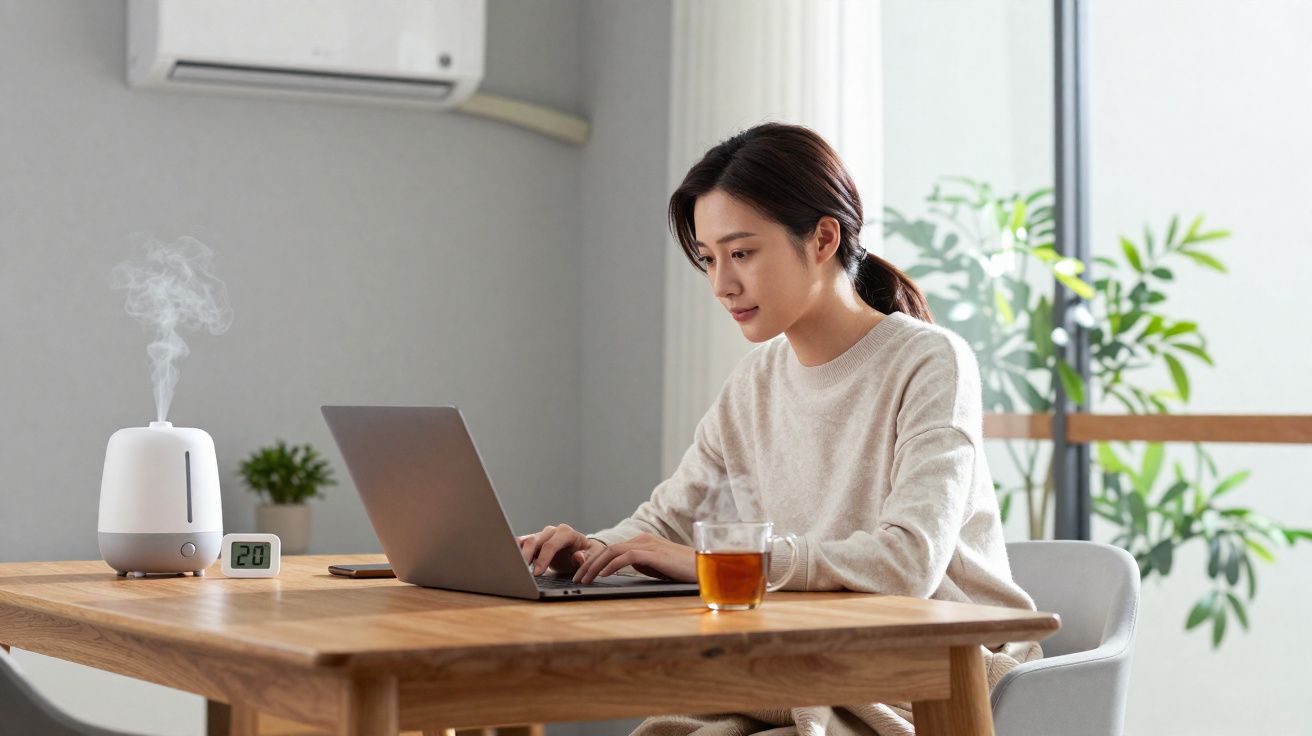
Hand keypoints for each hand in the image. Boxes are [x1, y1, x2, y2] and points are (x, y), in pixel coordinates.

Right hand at [517, 524, 599, 575]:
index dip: (543, 559)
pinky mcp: (534, 542)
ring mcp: (541, 535)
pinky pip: (521, 544)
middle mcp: (552, 531)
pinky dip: (515, 552)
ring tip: (514, 567)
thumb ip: (586, 557)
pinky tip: (512, 562)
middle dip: (526, 557)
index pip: (551, 545)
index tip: (538, 573)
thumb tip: (579, 557)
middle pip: (534, 540)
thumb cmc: (586, 555)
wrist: (582, 551)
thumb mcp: (591, 557)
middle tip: (521, 572)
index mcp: (566, 533)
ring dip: (518, 554)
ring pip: (525, 541)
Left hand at [572, 532, 696, 583]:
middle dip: (589, 563)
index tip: (583, 574)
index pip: (612, 549)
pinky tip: (604, 575)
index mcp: (642, 542)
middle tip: (577, 578)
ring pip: (613, 551)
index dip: (594, 561)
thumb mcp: (655, 567)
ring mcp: (648, 545)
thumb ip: (639, 564)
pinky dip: (612, 565)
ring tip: (585, 578)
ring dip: (596, 565)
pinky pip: (627, 556)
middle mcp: (643, 539)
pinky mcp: (654, 553)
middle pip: (608, 549)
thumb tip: (621, 570)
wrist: (705, 568)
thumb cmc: (682, 571)